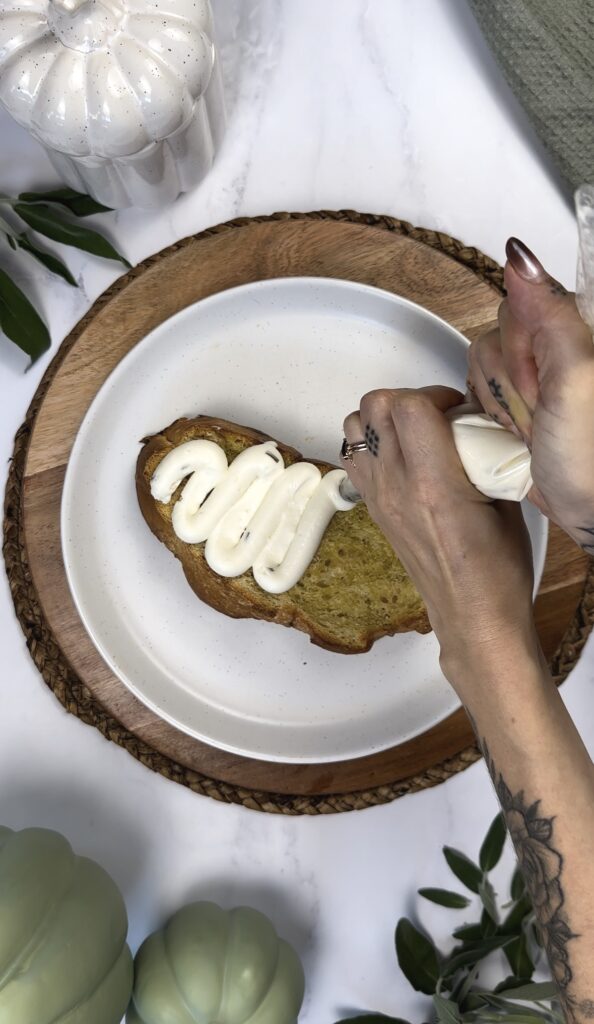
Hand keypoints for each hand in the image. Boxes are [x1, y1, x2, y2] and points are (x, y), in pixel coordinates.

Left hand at [342, 386, 537, 689]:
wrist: (472, 615)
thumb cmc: (498, 567)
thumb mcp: (504, 501)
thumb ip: (483, 453)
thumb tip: (473, 420)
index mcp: (433, 485)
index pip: (407, 406)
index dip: (434, 393)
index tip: (456, 408)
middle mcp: (396, 487)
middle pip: (373, 406)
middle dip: (407, 397)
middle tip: (437, 415)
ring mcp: (378, 497)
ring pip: (354, 424)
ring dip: (383, 417)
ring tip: (416, 432)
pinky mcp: (371, 507)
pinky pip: (353, 455)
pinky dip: (371, 442)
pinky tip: (402, 454)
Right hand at [467, 238, 593, 553]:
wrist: (590, 512)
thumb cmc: (590, 458)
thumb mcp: (575, 377)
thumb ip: (550, 313)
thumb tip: (518, 255)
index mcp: (579, 328)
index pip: (525, 301)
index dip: (522, 345)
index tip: (541, 383)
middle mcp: (562, 343)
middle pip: (501, 331)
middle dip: (511, 378)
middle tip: (540, 412)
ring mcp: (541, 371)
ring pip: (486, 360)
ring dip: (501, 402)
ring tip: (530, 429)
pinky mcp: (523, 395)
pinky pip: (483, 385)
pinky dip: (493, 414)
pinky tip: (516, 433)